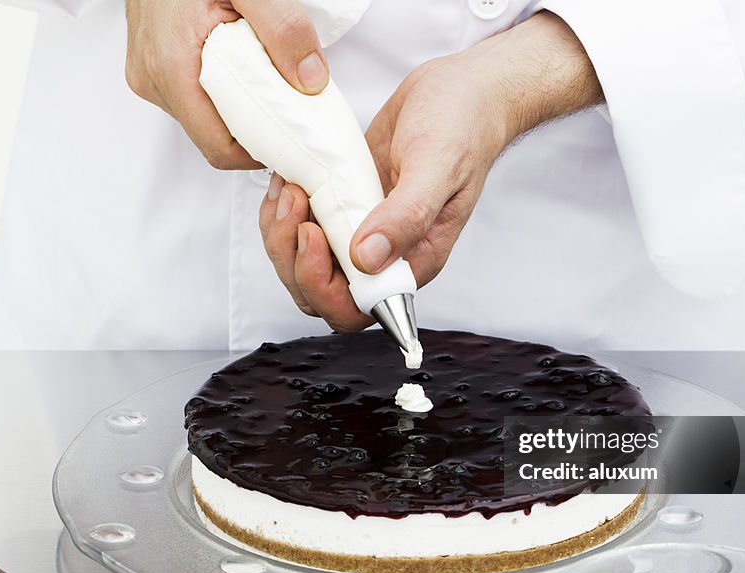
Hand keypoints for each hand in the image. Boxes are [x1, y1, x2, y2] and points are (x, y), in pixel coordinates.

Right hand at [125, 0, 328, 168]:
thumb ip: (283, 29)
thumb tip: (311, 80)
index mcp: (171, 68)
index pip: (218, 147)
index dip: (258, 154)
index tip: (290, 145)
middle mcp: (152, 78)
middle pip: (211, 135)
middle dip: (252, 131)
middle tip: (288, 115)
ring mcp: (148, 74)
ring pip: (202, 117)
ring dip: (237, 110)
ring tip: (266, 87)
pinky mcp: (150, 66)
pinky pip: (192, 96)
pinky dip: (221, 92)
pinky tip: (242, 73)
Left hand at [259, 11, 602, 330]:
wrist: (459, 93)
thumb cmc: (462, 128)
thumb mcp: (438, 167)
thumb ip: (407, 216)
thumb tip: (367, 259)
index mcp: (411, 262)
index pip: (355, 308)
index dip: (322, 285)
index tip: (315, 233)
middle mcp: (382, 256)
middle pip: (317, 293)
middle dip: (293, 257)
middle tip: (297, 203)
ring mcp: (357, 232)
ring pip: (301, 263)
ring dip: (282, 234)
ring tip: (290, 188)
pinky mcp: (341, 205)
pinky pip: (299, 228)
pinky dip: (283, 211)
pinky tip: (287, 180)